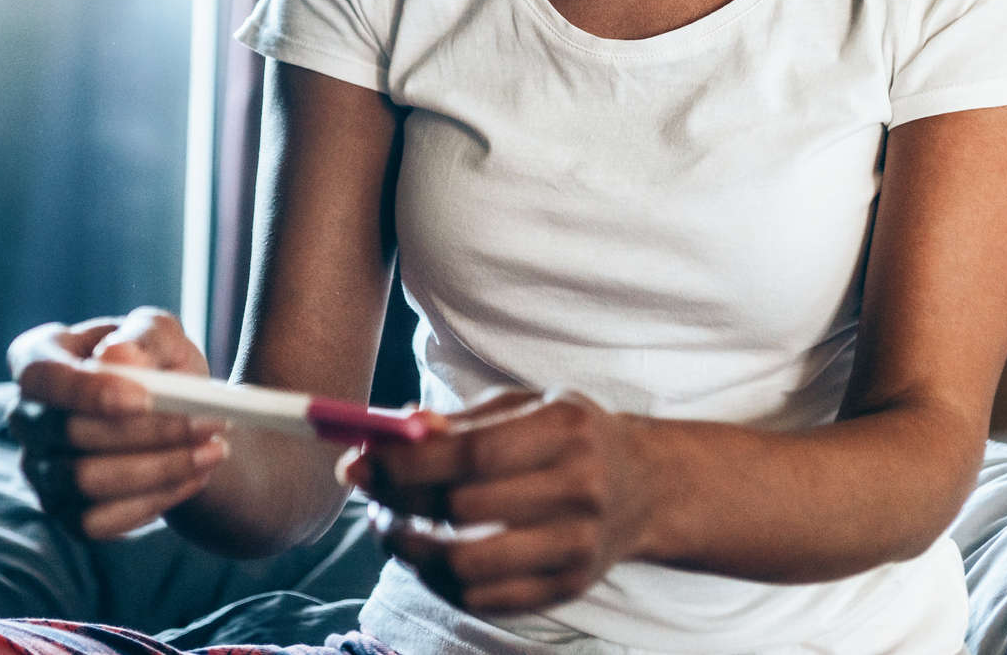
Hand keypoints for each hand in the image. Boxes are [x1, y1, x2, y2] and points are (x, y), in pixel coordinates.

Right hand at [6, 307, 227, 540]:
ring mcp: (40, 469)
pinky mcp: (64, 512)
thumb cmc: (157, 362)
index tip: (144, 399)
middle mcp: (28, 417)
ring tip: (214, 450)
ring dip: (160, 468)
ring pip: (87, 481)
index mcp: (37, 358)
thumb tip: (118, 357)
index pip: (39, 375)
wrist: (176, 414)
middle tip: (211, 422)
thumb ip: (143, 336)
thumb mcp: (160, 332)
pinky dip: (154, 501)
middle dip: (148, 430)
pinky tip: (195, 477)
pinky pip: (98, 522)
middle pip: (71, 432)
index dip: (86, 390)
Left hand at [345, 389, 656, 614]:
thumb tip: (390, 431)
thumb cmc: (570, 437)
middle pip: (463, 510)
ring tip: (392, 530)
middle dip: (398, 504)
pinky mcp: (568, 588)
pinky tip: (426, 558)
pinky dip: (439, 583)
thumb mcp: (526, 406)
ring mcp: (577, 546)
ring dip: (411, 552)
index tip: (360, 463)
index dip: (406, 463)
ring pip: (467, 567)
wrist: (645, 488)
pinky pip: (483, 600)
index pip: (472, 453)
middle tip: (368, 494)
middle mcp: (579, 489)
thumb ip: (459, 421)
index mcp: (565, 430)